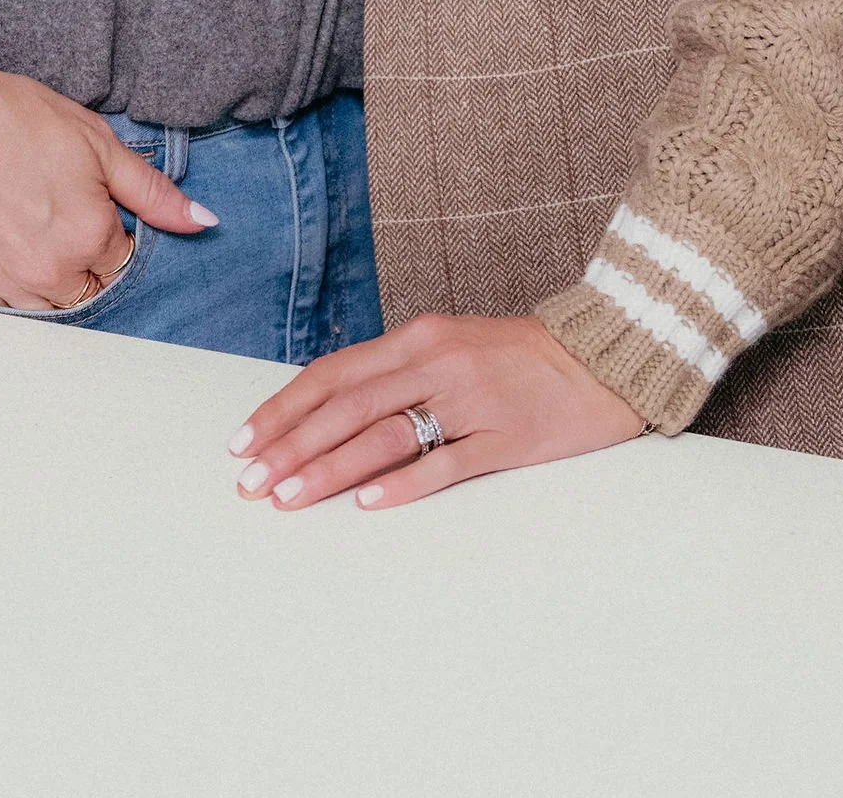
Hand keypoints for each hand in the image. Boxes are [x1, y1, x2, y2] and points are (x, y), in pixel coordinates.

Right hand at [0, 17, 214, 308]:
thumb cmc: (12, 118)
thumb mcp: (97, 142)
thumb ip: (152, 192)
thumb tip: (204, 221)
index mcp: (91, 238)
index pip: (122, 259)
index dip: (111, 229)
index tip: (91, 203)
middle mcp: (52, 274)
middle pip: (88, 290)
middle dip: (86, 261)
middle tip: (59, 214)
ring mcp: (5, 286)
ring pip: (48, 306)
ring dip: (51, 280)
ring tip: (30, 228)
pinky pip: (2, 311)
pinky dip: (10, 290)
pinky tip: (1, 248)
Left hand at [228, 312, 643, 510]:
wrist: (600, 354)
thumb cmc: (516, 356)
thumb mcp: (447, 348)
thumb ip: (394, 376)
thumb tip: (326, 416)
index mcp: (416, 337)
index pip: (332, 374)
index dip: (283, 409)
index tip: (242, 442)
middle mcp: (436, 363)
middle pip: (347, 406)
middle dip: (290, 446)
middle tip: (249, 483)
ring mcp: (470, 401)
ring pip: (385, 435)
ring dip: (330, 469)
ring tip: (288, 498)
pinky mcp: (505, 438)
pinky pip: (445, 464)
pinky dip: (402, 485)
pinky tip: (367, 506)